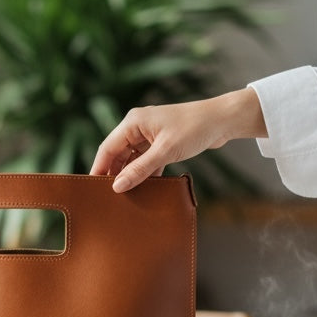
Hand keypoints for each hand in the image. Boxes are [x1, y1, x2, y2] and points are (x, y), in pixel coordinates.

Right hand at [89, 90, 265, 191]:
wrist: (223, 120)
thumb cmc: (194, 128)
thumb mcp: (165, 151)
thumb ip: (140, 170)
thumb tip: (117, 186)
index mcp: (133, 122)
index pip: (108, 148)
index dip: (99, 168)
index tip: (93, 188)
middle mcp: (138, 126)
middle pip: (118, 153)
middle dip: (114, 173)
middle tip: (110, 196)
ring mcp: (150, 134)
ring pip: (132, 158)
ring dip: (131, 174)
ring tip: (127, 195)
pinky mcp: (162, 142)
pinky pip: (146, 159)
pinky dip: (145, 172)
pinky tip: (146, 187)